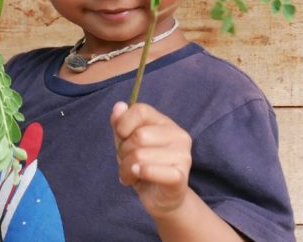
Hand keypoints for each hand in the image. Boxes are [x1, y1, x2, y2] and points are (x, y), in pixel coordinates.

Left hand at [110, 101, 192, 217]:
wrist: (161, 198)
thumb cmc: (143, 165)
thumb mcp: (127, 142)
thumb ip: (120, 123)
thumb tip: (119, 105)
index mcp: (166, 123)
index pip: (141, 110)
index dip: (123, 124)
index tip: (121, 138)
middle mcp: (179, 136)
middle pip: (139, 135)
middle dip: (124, 151)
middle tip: (126, 162)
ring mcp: (183, 156)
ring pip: (140, 155)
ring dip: (126, 168)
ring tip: (130, 174)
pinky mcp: (180, 177)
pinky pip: (151, 170)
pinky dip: (139, 173)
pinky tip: (138, 177)